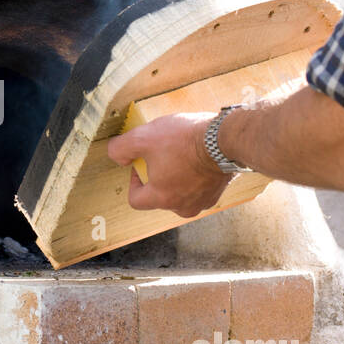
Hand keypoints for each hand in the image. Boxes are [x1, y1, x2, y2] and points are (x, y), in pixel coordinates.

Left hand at [106, 112, 233, 216]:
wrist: (225, 138)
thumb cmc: (186, 140)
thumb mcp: (143, 137)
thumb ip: (121, 148)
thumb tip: (117, 156)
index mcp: (162, 198)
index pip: (136, 200)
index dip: (133, 180)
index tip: (141, 163)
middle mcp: (183, 206)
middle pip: (160, 196)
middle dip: (157, 176)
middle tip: (163, 154)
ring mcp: (204, 200)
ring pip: (181, 191)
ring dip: (178, 176)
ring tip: (182, 154)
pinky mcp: (219, 191)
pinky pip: (200, 186)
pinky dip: (196, 174)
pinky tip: (198, 155)